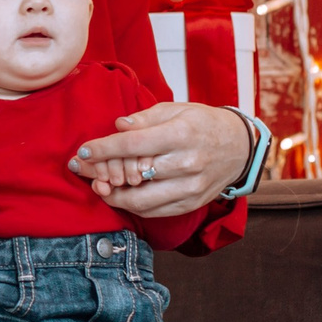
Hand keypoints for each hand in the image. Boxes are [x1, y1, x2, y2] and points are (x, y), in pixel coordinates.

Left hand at [68, 101, 253, 220]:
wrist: (239, 147)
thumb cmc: (204, 124)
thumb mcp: (177, 109)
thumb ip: (145, 118)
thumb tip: (118, 126)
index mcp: (181, 134)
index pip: (134, 144)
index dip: (105, 149)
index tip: (85, 150)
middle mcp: (187, 163)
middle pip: (134, 174)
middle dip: (102, 173)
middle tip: (82, 169)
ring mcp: (190, 187)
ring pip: (141, 200)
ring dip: (113, 195)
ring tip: (98, 185)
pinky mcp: (191, 203)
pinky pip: (154, 211)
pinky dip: (132, 206)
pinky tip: (119, 195)